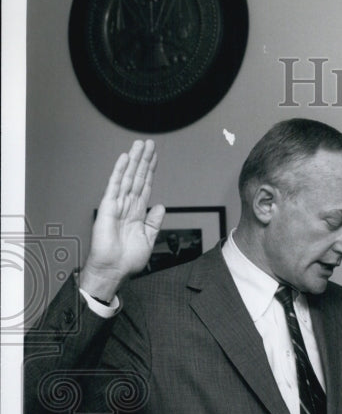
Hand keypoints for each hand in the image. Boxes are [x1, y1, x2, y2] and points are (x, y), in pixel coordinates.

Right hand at [79, 140, 164, 300]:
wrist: (114, 270)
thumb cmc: (128, 259)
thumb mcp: (148, 239)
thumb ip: (154, 222)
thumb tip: (161, 207)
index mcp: (137, 213)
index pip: (145, 186)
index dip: (150, 171)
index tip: (154, 157)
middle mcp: (127, 206)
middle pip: (137, 177)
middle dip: (144, 160)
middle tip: (149, 143)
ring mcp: (117, 205)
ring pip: (127, 177)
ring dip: (134, 160)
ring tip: (140, 145)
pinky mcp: (108, 207)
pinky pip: (115, 186)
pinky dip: (119, 171)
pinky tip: (124, 159)